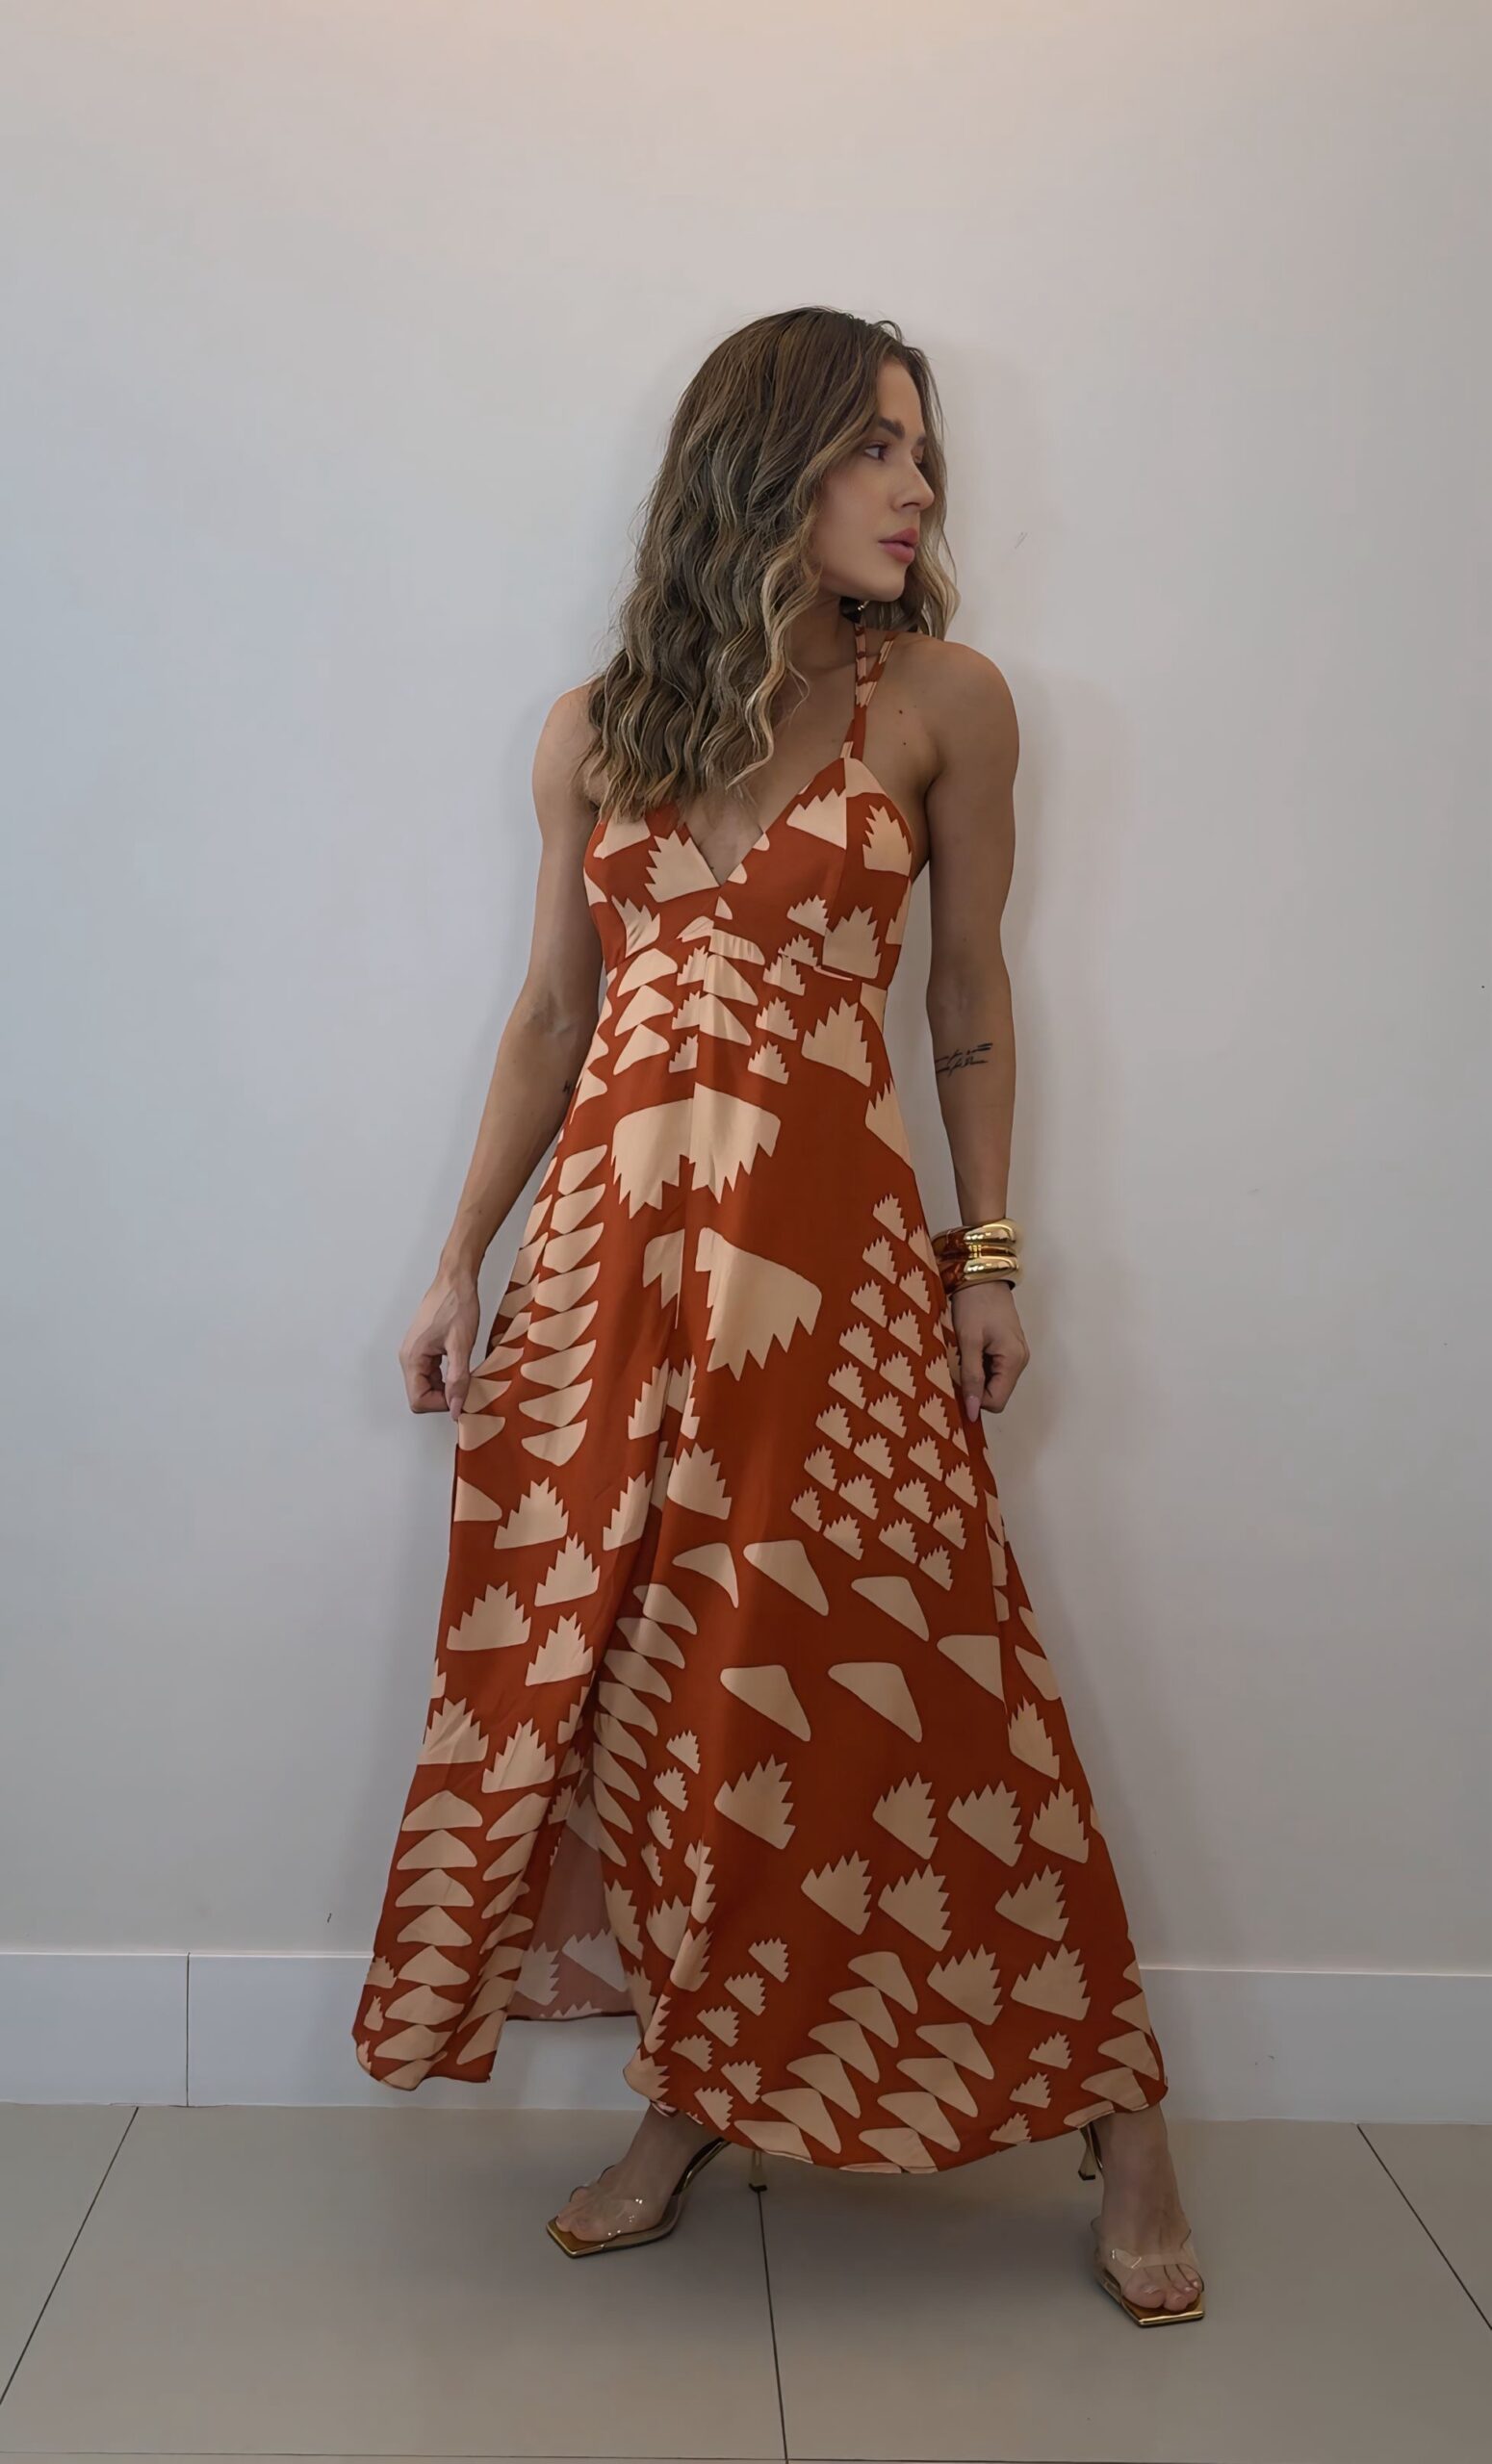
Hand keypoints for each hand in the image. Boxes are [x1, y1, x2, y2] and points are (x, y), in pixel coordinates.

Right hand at [399, 1268, 481, 1421]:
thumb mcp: (461, 1346)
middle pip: (421, 1395)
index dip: (441, 1404)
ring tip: (467, 1374)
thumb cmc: (456, 1304)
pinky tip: (462, 1366)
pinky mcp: (425, 1348)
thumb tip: (455, 1407)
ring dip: (446, 1386)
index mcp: (411, 1358)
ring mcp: (416, 1352)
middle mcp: (409, 1357)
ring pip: (427, 1384)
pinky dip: (447, 1376)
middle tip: (467, 1387)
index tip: (461, 1396)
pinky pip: (432, 1372)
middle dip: (444, 1396)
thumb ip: (458, 1380)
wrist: (456, 1280)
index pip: (418, 1400)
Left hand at [950, 1278, 1028, 1419]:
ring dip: (974, 1375)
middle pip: (996, 1393)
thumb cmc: (974, 1303)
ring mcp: (1015, 1354)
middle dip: (974, 1387)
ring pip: (993, 1381)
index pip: (996, 1402)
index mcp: (1014, 1360)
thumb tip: (972, 1412)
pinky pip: (992, 1368)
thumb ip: (971, 1377)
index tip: (954, 1383)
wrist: (981, 1274)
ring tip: (960, 1354)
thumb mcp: (968, 1341)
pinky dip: (978, 1365)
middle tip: (955, 1365)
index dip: (974, 1399)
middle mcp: (1020, 1360)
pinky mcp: (1007, 1347)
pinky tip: (967, 1349)